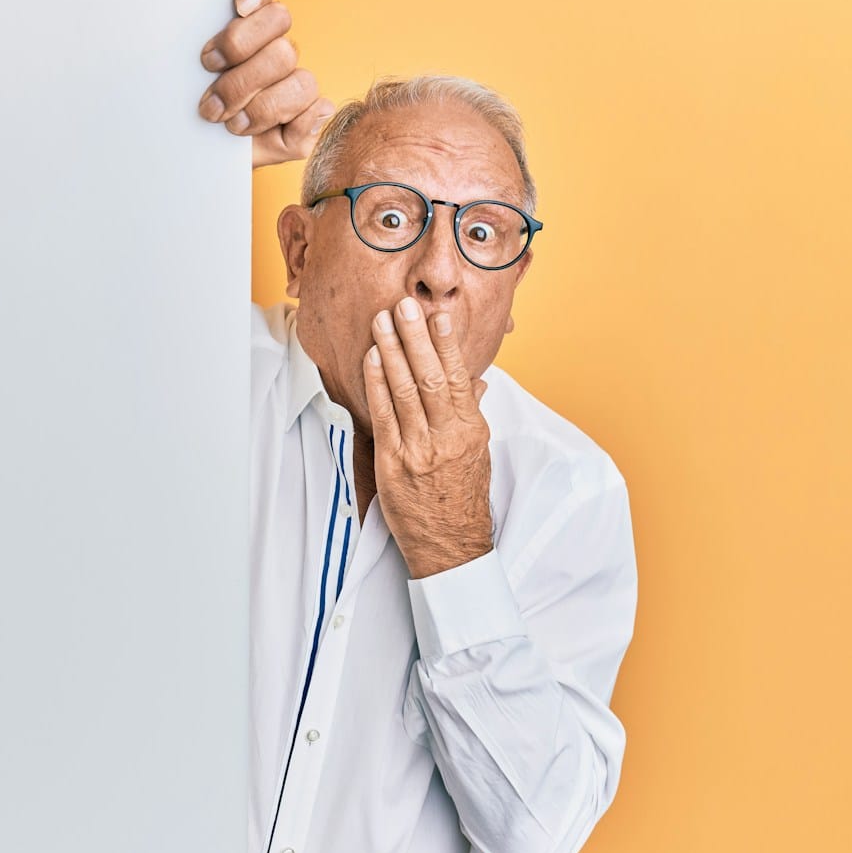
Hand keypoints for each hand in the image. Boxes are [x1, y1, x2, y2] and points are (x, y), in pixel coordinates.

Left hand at [198, 0, 333, 168]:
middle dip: (241, 68)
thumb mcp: (183, 97)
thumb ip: (192, 71)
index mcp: (247, 26)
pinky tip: (276, 130)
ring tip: (230, 122)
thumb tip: (230, 47)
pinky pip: (316, 110)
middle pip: (280, 30)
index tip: (238, 7)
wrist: (206, 160)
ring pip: (297, 75)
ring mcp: (294, 79)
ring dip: (261, 105)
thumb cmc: (196, 122)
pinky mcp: (310, 114)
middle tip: (211, 99)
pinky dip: (295, 122)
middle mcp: (274, 45)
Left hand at [363, 297, 495, 579]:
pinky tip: (372, 359)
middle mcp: (447, 438)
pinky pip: (384, 416)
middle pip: (431, 378)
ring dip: (392, 352)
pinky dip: (377, 384)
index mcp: (471, 431)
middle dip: (415, 338)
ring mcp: (419, 450)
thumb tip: (478, 383)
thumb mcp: (479, 454)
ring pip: (405, 391)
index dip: (447, 345)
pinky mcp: (394, 463)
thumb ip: (474, 414)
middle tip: (404, 306)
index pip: (460, 378)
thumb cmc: (463, 499)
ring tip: (382, 321)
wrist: (450, 546)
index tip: (438, 317)